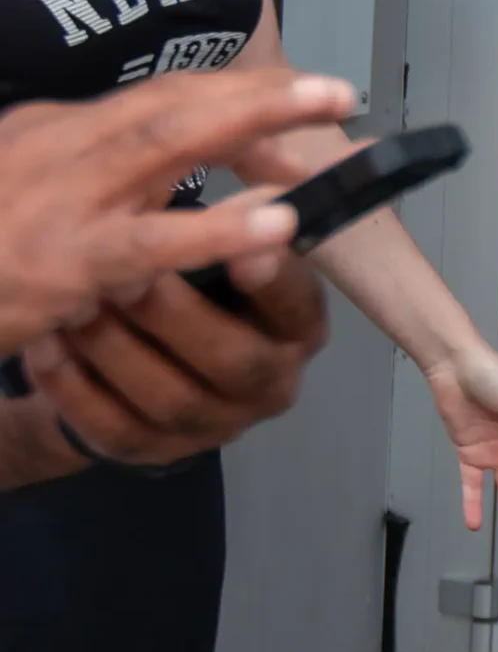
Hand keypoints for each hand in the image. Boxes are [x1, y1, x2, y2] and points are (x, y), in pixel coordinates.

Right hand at [0, 71, 354, 352]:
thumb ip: (97, 178)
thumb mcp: (27, 190)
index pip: (159, 97)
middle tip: (336, 92)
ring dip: (250, 130)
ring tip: (320, 130)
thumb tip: (172, 173)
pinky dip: (217, 230)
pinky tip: (274, 225)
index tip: (300, 99)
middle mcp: (54, 149)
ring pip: (165, 146)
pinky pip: (151, 243)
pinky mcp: (60, 263)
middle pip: (173, 104)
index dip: (235, 95)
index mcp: (53, 131)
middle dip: (260, 94)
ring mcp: (56, 203)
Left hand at [22, 254, 328, 463]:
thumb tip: (262, 199)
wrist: (145, 363)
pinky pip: (114, 427)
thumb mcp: (220, 253)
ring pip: (169, 398)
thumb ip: (237, 226)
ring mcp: (215, 427)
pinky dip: (74, 386)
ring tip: (72, 305)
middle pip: (233, 360)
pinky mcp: (156, 451)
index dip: (271, 282)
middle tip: (120, 275)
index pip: (297, 305)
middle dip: (172, 315)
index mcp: (297, 330)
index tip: (242, 250)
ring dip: (115, 347)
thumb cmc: (196, 290)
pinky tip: (47, 347)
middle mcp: (270, 386)